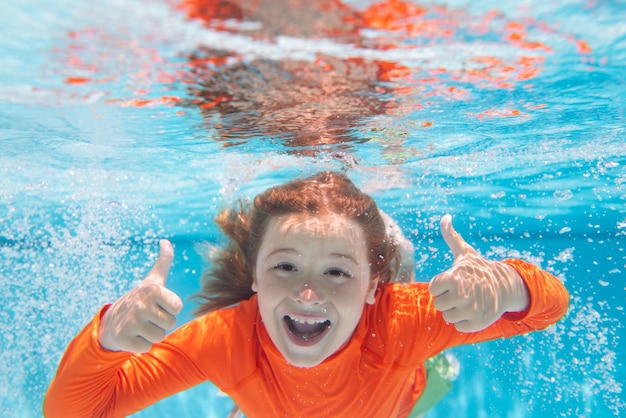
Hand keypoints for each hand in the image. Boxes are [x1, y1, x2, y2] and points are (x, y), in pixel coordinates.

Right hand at [99, 239, 183, 352]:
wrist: (111, 321)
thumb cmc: (140, 299)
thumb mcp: (152, 280)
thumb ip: (163, 261)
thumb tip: (165, 241)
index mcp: (152, 290)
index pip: (177, 309)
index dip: (168, 309)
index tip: (156, 304)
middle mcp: (142, 305)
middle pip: (170, 324)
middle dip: (160, 323)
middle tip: (147, 317)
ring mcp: (131, 322)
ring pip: (160, 337)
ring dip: (151, 334)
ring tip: (140, 326)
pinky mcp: (124, 339)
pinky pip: (146, 347)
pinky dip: (140, 345)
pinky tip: (132, 335)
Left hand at [428, 215, 528, 331]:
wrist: (506, 286)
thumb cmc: (479, 269)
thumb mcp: (464, 253)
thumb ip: (451, 236)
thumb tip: (445, 216)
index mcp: (453, 278)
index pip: (433, 289)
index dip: (441, 285)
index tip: (454, 280)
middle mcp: (461, 295)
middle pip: (438, 304)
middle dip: (448, 298)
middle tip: (463, 291)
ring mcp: (470, 311)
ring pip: (447, 317)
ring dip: (456, 310)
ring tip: (468, 301)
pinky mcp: (477, 324)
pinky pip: (459, 327)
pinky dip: (465, 321)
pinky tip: (475, 311)